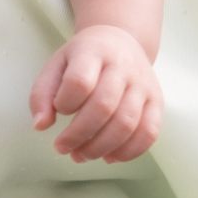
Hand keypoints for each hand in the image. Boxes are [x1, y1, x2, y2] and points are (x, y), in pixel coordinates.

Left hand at [31, 25, 162, 163]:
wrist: (121, 41)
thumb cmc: (83, 58)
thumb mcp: (56, 65)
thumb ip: (42, 94)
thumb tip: (40, 125)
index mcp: (93, 51)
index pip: (80, 81)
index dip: (65, 103)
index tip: (59, 110)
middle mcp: (123, 66)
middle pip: (103, 106)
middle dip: (79, 135)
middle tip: (62, 147)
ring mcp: (143, 84)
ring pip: (126, 123)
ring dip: (100, 147)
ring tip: (81, 155)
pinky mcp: (157, 100)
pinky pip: (149, 132)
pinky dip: (129, 151)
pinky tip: (109, 157)